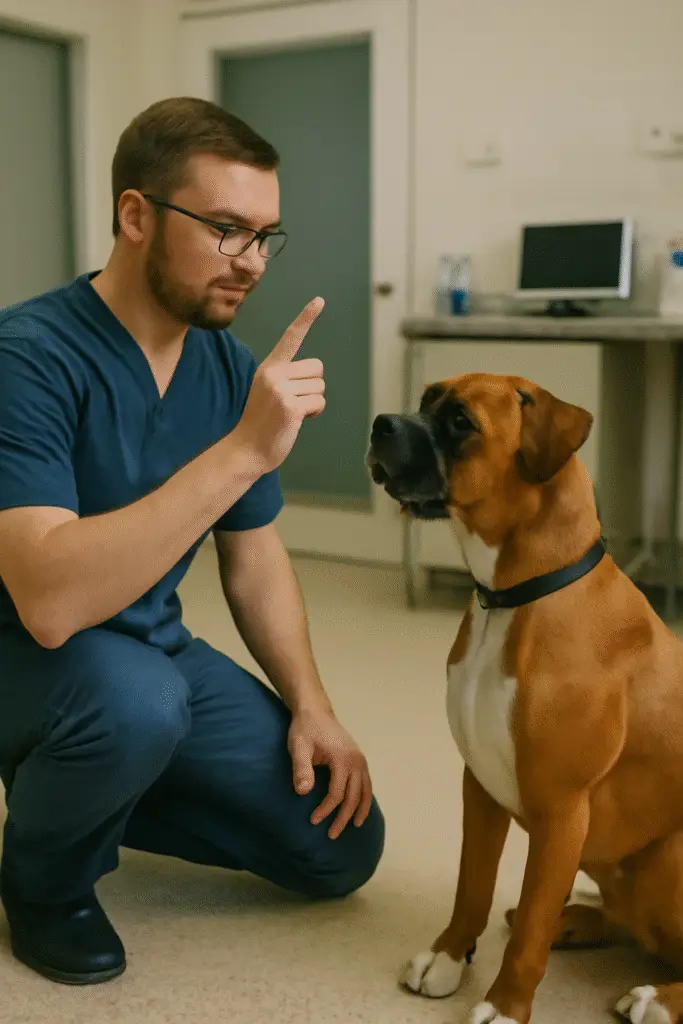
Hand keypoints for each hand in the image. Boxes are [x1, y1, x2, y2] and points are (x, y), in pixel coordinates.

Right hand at [235, 298, 325, 473]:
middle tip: (294, 402)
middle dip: (313, 386)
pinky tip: (297, 420)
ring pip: (320, 387)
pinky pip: (318, 402)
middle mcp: (274, 374)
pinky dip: (314, 413)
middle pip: (317, 368)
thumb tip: (313, 378)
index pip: (290, 337)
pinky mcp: (291, 406)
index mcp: (268, 367)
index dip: (306, 319)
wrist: (246, 449)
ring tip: (292, 413)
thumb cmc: (261, 423)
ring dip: (313, 402)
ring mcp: (281, 390)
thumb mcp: (268, 391)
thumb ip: (286, 379)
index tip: (319, 301)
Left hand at [288, 707, 372, 839]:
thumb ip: (301, 768)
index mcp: (342, 759)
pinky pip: (366, 783)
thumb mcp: (298, 747)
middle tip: (332, 835)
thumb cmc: (305, 729)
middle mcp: (356, 761)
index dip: (326, 809)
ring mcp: (360, 759)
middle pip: (354, 796)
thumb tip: (304, 792)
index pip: (337, 793)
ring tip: (355, 826)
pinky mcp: (359, 759)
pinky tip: (360, 807)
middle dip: (343, 817)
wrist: (315, 711)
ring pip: (365, 791)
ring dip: (360, 810)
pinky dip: (365, 797)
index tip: (313, 821)